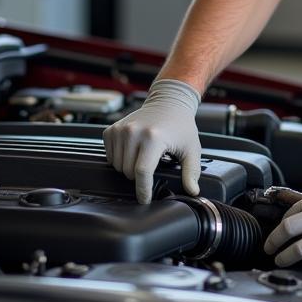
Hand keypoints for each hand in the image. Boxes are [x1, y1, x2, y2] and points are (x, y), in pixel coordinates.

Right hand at [103, 78, 201, 203]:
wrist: (168, 102)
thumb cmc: (181, 125)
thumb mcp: (191, 148)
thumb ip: (192, 171)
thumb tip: (192, 191)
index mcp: (153, 138)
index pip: (142, 173)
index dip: (143, 190)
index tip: (145, 200)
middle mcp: (133, 132)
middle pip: (128, 172)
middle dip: (139, 177)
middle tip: (151, 167)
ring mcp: (121, 130)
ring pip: (117, 166)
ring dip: (128, 168)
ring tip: (142, 158)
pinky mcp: (112, 129)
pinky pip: (109, 156)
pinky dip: (119, 159)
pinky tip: (132, 152)